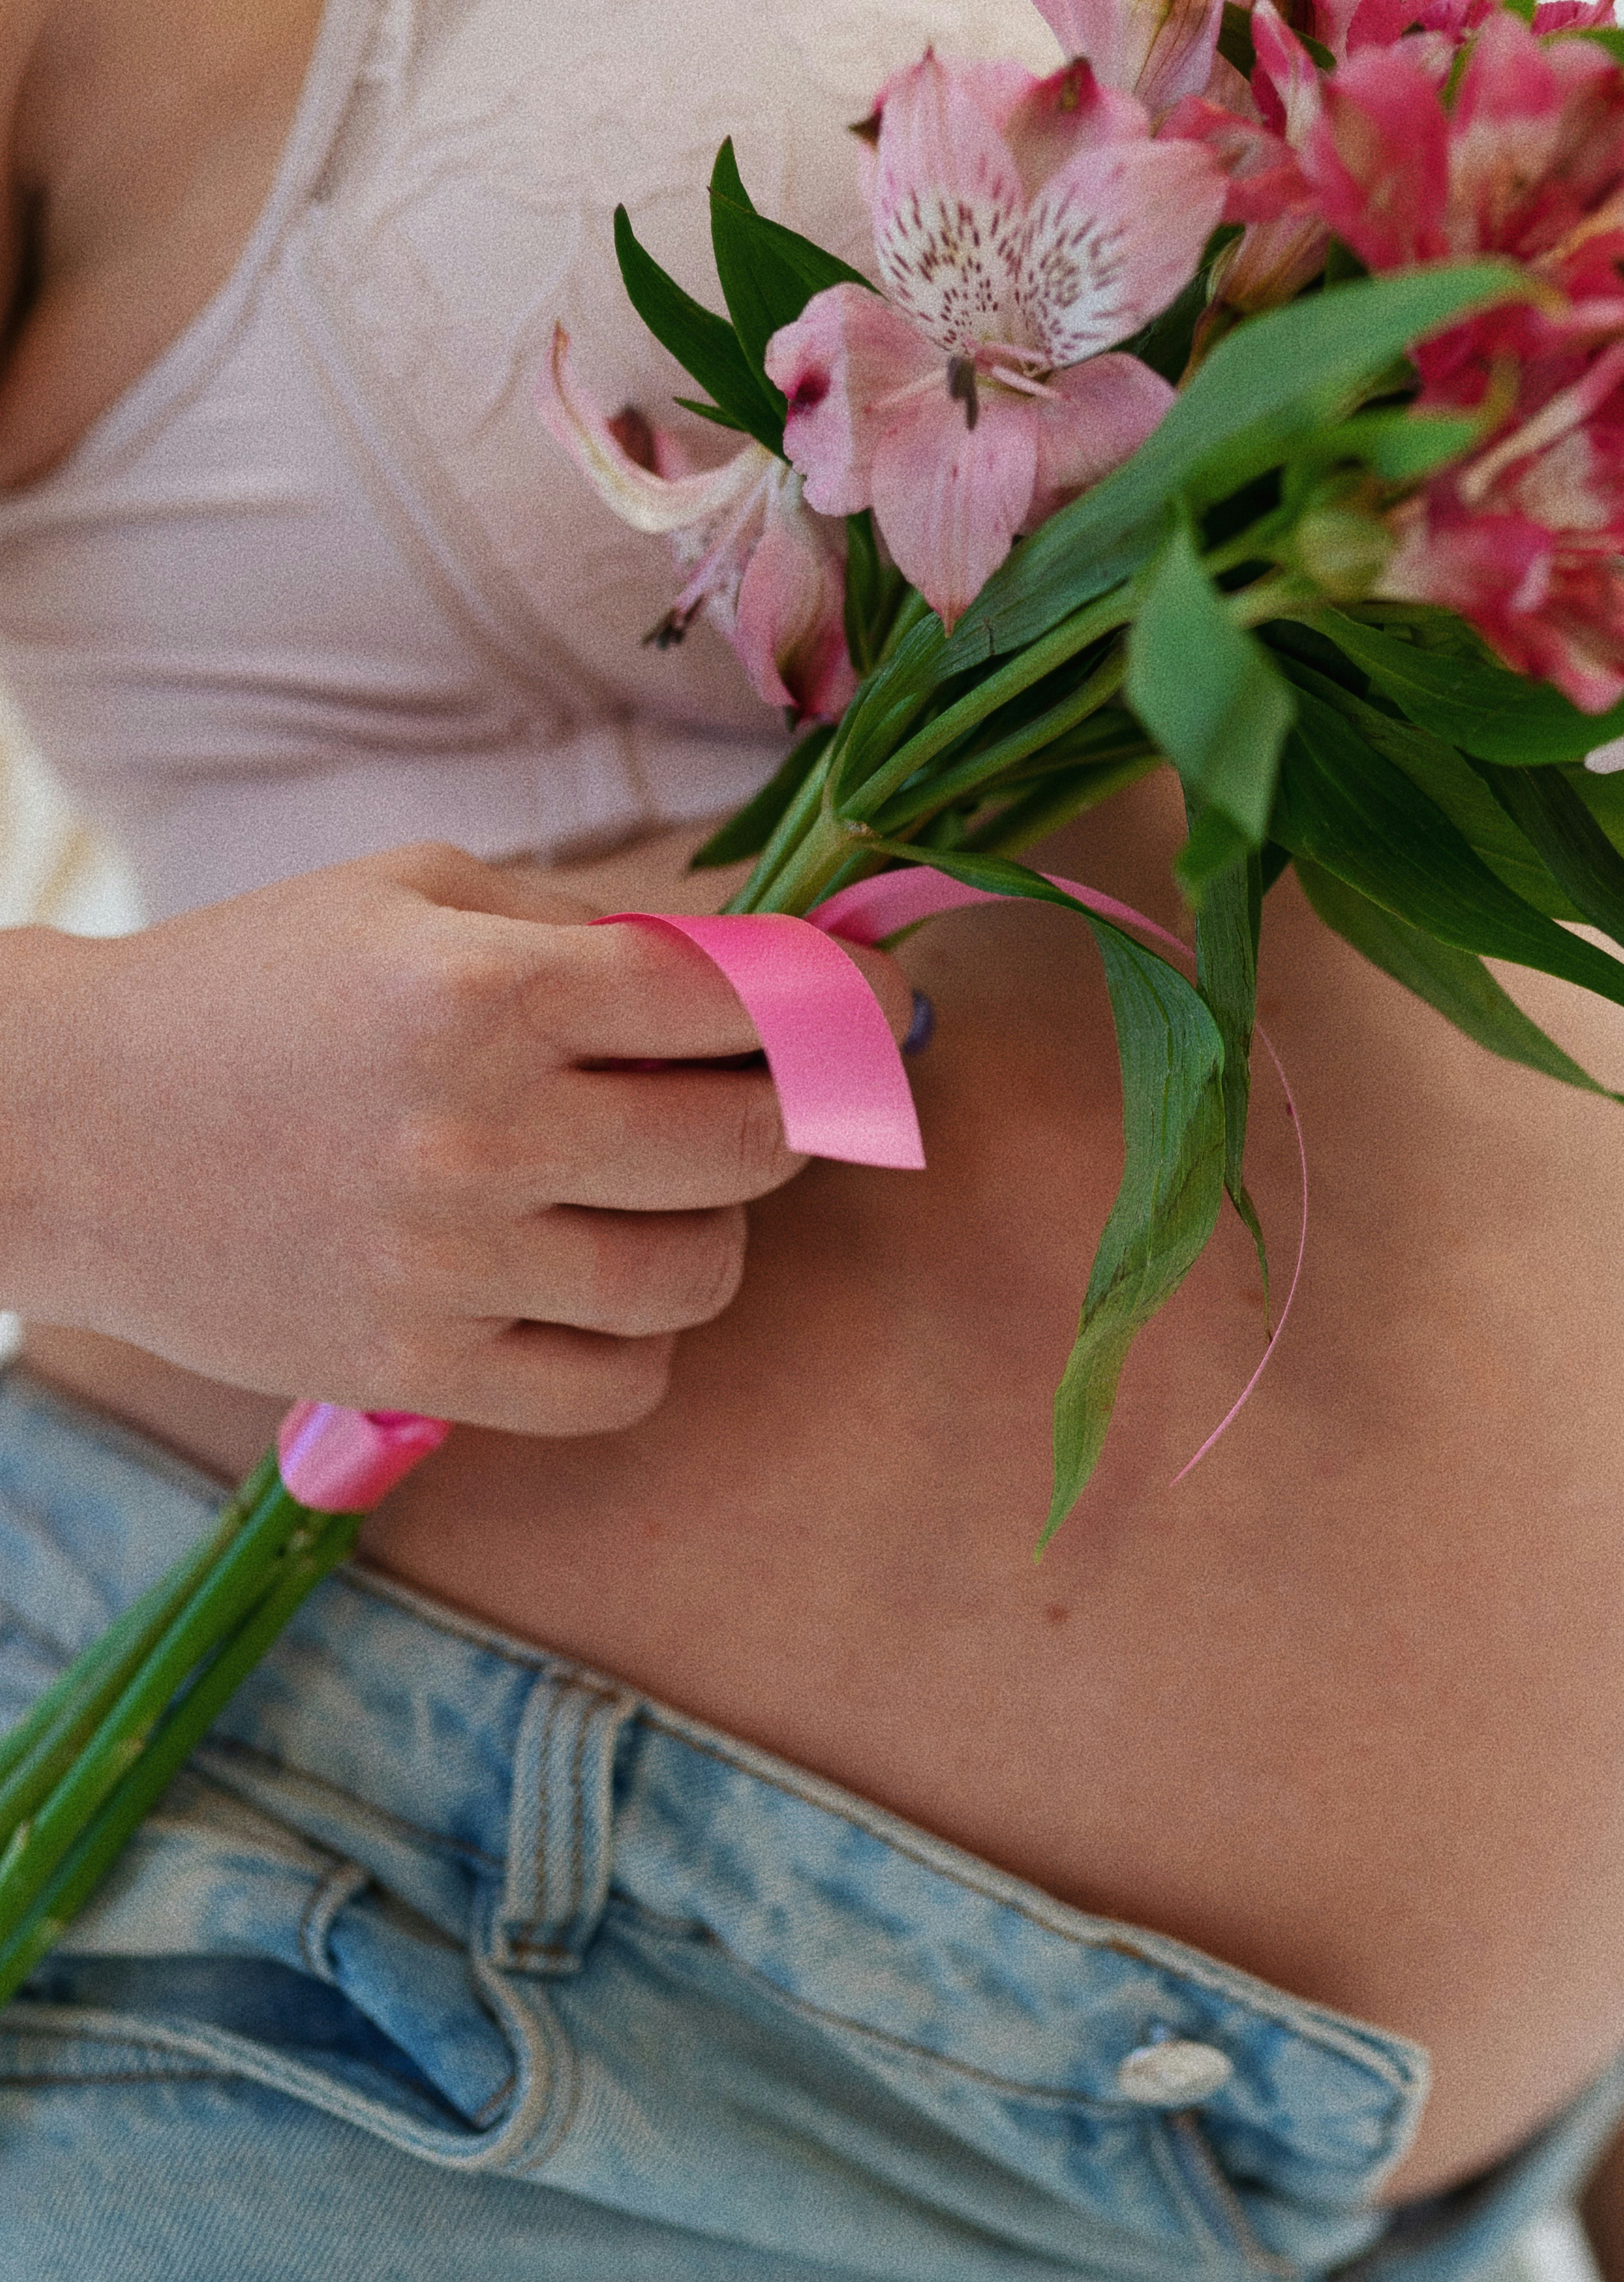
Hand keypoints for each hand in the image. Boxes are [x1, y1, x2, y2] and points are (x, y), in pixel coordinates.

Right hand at [0, 840, 911, 1434]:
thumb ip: (596, 927)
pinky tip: (602, 1288)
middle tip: (778, 1096)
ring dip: (717, 1231)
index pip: (747, 1006)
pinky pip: (620, 1385)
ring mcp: (453, 1267)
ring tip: (662, 1191)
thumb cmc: (252, 985)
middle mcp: (485, 1133)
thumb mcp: (417, 896)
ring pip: (701, 1273)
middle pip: (754, 1141)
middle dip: (799, 1113)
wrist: (62, 1123)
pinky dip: (644, 1343)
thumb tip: (771, 965)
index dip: (847, 1004)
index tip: (883, 1010)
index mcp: (491, 992)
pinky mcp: (416, 1370)